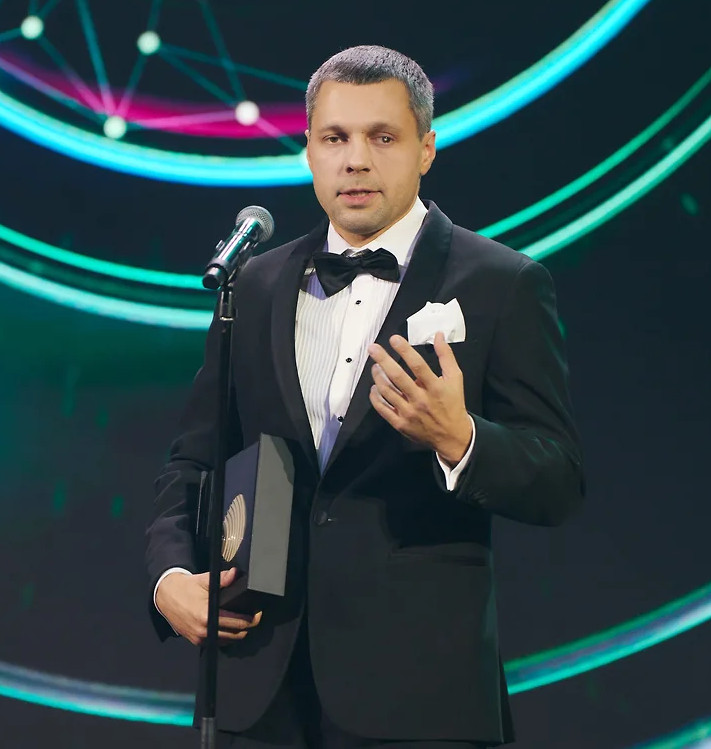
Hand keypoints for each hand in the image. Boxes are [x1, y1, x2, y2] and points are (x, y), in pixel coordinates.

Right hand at [155, 567, 261, 645]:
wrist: (166, 596)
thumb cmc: (187, 587)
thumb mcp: (205, 580)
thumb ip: (222, 578)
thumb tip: (235, 574)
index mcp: (207, 614)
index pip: (238, 622)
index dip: (252, 619)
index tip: (258, 612)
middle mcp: (204, 630)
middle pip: (237, 634)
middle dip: (249, 626)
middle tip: (254, 616)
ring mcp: (200, 638)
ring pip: (229, 641)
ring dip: (238, 633)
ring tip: (243, 621)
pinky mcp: (197, 641)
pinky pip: (218, 642)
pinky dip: (227, 637)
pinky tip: (230, 627)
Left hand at [368, 332, 471, 464]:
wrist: (452, 436)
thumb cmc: (453, 404)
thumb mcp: (455, 379)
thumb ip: (446, 356)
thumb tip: (438, 335)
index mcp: (434, 387)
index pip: (417, 365)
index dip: (405, 350)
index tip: (394, 339)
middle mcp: (420, 400)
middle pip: (397, 377)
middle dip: (383, 360)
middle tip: (373, 349)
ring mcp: (408, 413)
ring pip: (387, 391)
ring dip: (377, 376)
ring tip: (374, 366)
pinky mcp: (400, 424)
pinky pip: (382, 408)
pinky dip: (375, 397)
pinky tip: (374, 387)